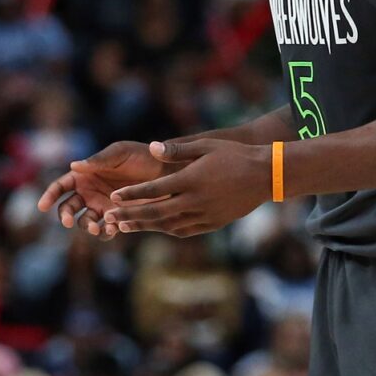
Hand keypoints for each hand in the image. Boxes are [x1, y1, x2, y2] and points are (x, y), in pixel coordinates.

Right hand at [38, 141, 174, 238]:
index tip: (42, 207)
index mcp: (84, 175)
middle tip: (68, 222)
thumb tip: (74, 165)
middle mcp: (89, 192)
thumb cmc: (140, 155)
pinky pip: (107, 228)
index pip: (60, 187)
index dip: (49, 196)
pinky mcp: (118, 216)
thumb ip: (98, 160)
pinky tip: (113, 229)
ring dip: (87, 227)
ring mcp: (102, 206)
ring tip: (97, 228)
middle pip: (68, 208)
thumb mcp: (119, 153)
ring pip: (85, 222)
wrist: (165, 169)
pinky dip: (107, 231)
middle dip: (65, 216)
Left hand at [106, 140, 270, 237]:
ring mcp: (205, 214)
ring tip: (125, 226)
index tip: (114, 198)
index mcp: (191, 179)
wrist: (266, 175)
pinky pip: (185, 230)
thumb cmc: (235, 155)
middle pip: (156, 212)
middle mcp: (196, 200)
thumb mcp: (207, 145)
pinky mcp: (213, 223)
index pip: (154, 189)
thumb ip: (177, 150)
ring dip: (145, 226)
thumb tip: (151, 147)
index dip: (132, 195)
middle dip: (131, 216)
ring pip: (168, 225)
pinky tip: (156, 227)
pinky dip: (167, 229)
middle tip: (109, 217)